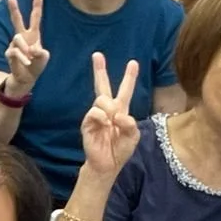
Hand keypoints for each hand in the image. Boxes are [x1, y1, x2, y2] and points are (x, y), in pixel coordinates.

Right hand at [1, 0, 46, 96]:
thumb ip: (41, 53)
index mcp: (33, 35)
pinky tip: (26, 63)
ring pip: (18, 38)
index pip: (35, 18)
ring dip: (25, 49)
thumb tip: (32, 49)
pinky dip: (22, 57)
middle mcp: (23, 37)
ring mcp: (14, 44)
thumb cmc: (35, 67)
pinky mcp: (9, 52)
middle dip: (13, 8)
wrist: (26, 79)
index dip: (37, 6)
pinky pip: (14, 51)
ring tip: (29, 58)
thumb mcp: (43, 59)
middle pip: (17, 20)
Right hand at [79, 52, 140, 176]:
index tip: (133, 62)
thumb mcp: (133, 137)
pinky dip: (102, 117)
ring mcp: (96, 116)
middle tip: (97, 55)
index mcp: (120, 111)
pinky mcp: (87, 123)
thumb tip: (119, 115)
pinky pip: (94, 112)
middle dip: (99, 70)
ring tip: (112, 122)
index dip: (129, 77)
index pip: (125, 90)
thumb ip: (130, 124)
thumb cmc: (120, 150)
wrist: (107, 165)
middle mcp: (107, 110)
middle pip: (103, 86)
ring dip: (110, 109)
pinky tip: (105, 124)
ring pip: (102, 99)